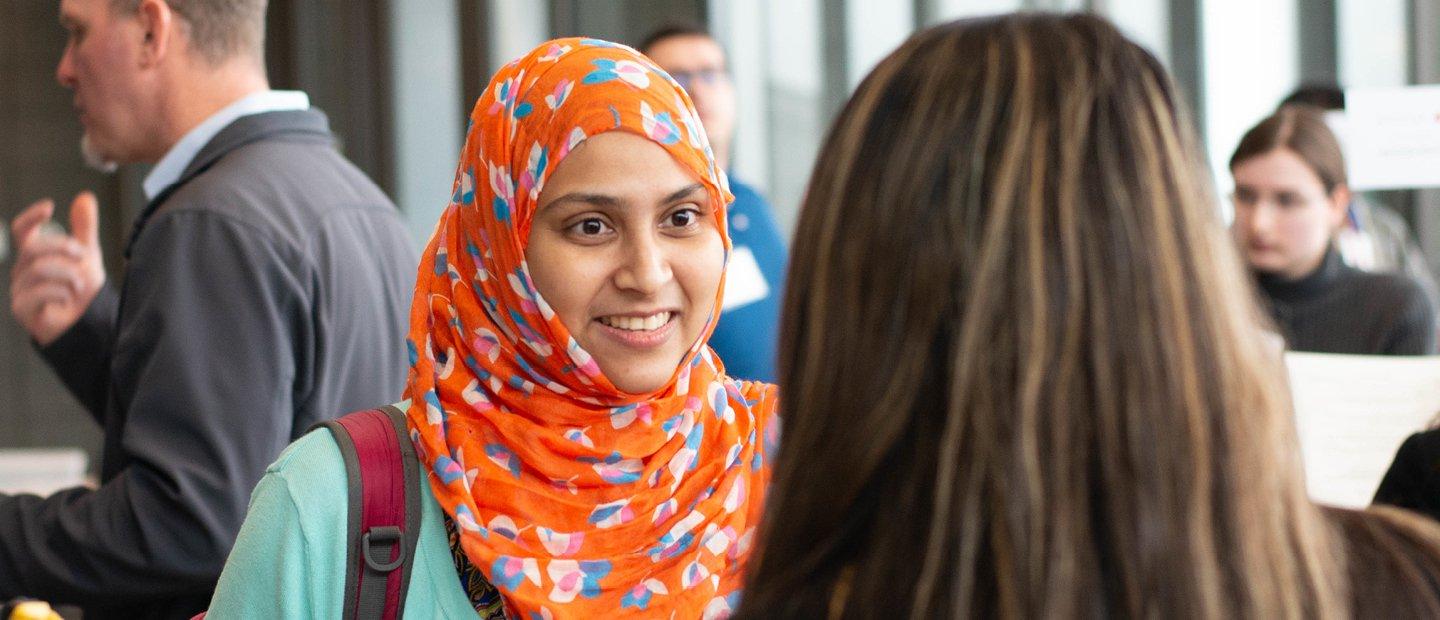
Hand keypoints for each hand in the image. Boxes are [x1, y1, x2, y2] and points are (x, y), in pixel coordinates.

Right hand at [9, 192, 106, 345]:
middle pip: (32, 248)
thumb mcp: (88, 255)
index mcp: (35, 255)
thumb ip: (84, 228)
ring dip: (67, 273)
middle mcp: (23, 270)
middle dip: (61, 247)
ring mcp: (19, 290)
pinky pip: (36, 292)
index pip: (22, 230)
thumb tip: (85, 197)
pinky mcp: (22, 309)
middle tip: (82, 256)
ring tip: (79, 284)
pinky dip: (59, 291)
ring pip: (37, 269)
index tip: (49, 206)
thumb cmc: (81, 291)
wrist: (88, 323)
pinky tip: (69, 297)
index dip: (32, 217)